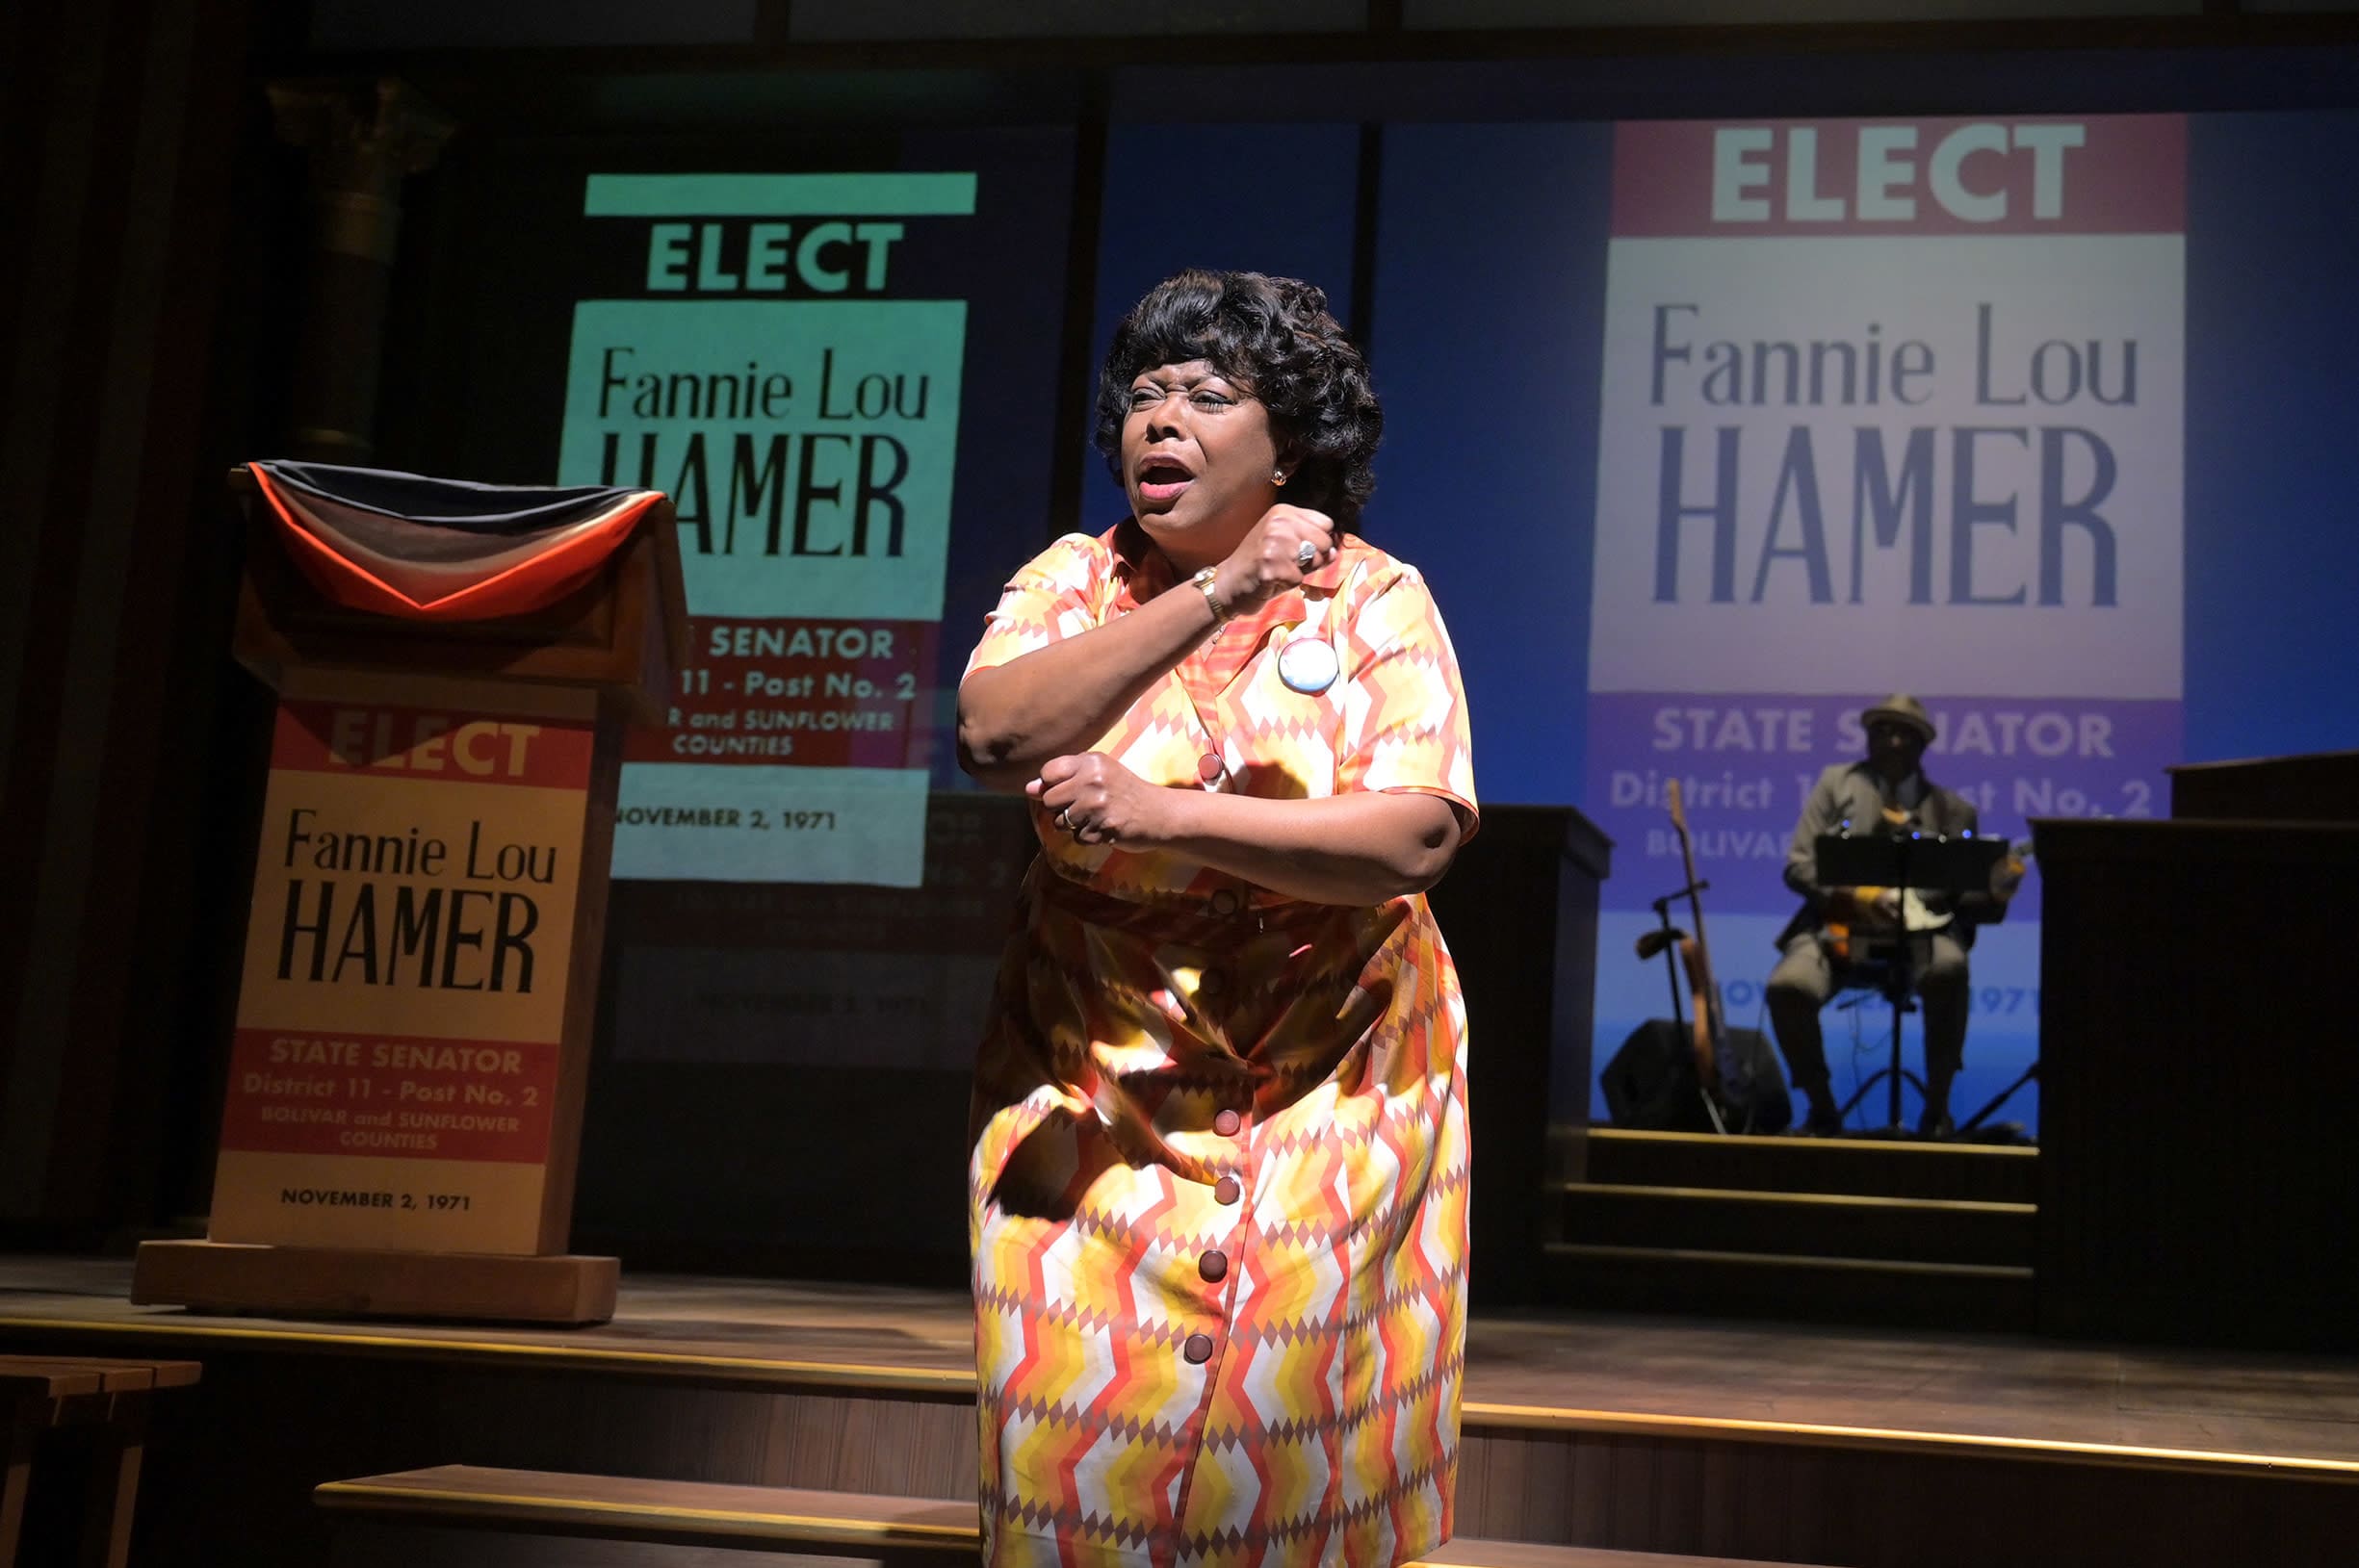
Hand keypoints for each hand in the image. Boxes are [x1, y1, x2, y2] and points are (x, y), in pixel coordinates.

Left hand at [1028, 753, 1170, 846]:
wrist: (1159, 813)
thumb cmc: (1124, 791)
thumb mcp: (1098, 774)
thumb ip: (1064, 778)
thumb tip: (1028, 789)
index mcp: (1091, 761)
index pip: (1048, 773)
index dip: (1052, 785)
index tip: (1068, 789)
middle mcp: (1093, 780)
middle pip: (1050, 800)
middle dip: (1061, 808)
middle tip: (1083, 807)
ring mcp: (1098, 806)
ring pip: (1061, 822)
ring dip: (1075, 825)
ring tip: (1096, 818)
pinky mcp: (1104, 828)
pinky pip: (1077, 838)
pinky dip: (1088, 837)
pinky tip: (1104, 829)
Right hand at [1212, 504, 1334, 614]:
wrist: (1228, 583)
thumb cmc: (1259, 565)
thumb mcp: (1286, 546)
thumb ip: (1312, 545)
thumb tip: (1334, 551)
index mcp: (1282, 512)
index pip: (1326, 523)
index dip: (1319, 541)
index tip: (1300, 550)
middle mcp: (1278, 522)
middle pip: (1324, 541)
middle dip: (1312, 558)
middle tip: (1286, 563)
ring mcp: (1274, 542)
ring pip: (1314, 560)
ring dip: (1300, 572)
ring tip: (1278, 570)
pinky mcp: (1271, 564)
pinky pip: (1299, 578)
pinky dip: (1288, 585)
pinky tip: (1271, 580)